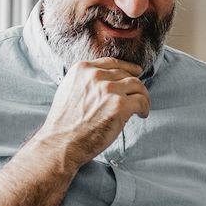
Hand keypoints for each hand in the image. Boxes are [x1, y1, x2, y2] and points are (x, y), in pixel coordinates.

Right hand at [33, 57, 149, 167]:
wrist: (61, 142)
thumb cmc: (65, 123)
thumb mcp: (69, 90)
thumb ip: (86, 82)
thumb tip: (108, 82)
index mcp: (82, 69)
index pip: (112, 63)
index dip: (127, 67)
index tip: (136, 72)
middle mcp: (96, 76)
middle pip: (126, 74)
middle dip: (134, 86)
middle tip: (137, 97)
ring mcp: (109, 90)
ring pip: (137, 85)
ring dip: (142, 96)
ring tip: (141, 107)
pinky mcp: (120, 105)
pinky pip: (141, 101)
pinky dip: (144, 108)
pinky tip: (141, 114)